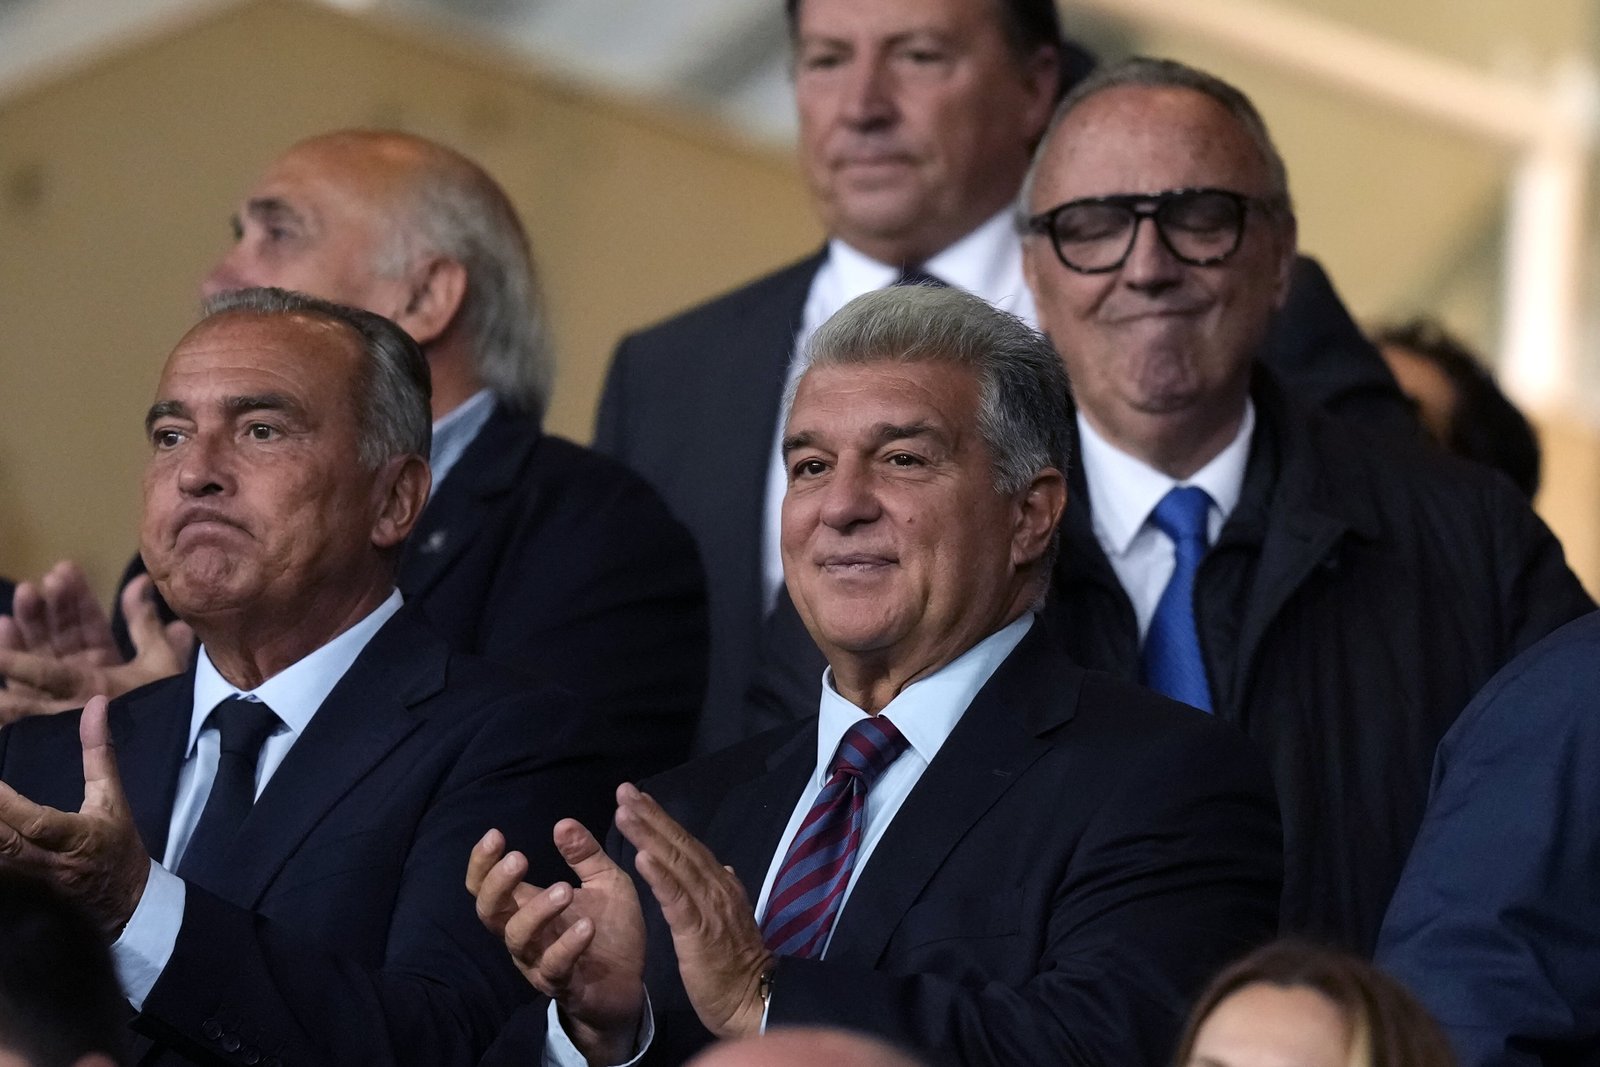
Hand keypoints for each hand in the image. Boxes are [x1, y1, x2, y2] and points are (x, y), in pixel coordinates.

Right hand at [0, 570, 192, 721]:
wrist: (166, 758)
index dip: (75, 598)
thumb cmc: (165, 713)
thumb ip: (146, 625)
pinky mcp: (44, 720)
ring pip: (36, 658)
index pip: (85, 624)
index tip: (65, 570)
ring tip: (25, 596)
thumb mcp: (161, 663)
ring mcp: (58, 696)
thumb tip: (140, 582)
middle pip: (56, 637)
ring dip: (28, 628)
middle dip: (48, 609)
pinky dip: (10, 669)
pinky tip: (3, 642)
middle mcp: (76, 675)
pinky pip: (21, 696)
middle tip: (44, 583)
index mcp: (102, 660)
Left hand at [0, 695, 150, 937]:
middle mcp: (44, 863)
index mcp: (74, 838)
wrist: (124, 906)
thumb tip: (97, 704)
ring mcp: (24, 882)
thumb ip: (99, 751)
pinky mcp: (13, 893)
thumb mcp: (113, 798)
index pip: (33, 821)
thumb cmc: (117, 847)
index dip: (4, 803)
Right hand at [468, 815, 645, 1063]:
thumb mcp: (605, 882)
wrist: (630, 983)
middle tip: (519, 858)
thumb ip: (585, 855)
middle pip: (489, 912)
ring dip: (538, 911)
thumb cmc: (610, 929)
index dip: (482, 863)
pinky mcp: (563, 985)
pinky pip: (554, 967)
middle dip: (497, 884)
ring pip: (518, 938)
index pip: (486, 887)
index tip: (496, 834)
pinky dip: (568, 945)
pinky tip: (587, 926)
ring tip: (565, 889)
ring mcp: (539, 961)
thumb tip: (563, 823)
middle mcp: (525, 934)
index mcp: (528, 906)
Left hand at [613, 783, 771, 1040]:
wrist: (754, 1002)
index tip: (639, 799)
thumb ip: (724, 892)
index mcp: (720, 886)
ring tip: (627, 812)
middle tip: (625, 790)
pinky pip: (676, 899)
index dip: (662, 821)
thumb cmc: (736, 967)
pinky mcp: (699, 931)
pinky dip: (660, 876)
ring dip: (650, 836)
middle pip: (679, 846)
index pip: (688, 846)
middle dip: (651, 817)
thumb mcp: (730, 922)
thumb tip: (723, 867)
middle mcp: (716, 888)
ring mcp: (708, 907)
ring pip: (676, 864)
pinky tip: (642, 857)